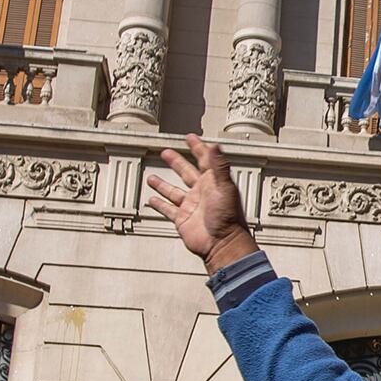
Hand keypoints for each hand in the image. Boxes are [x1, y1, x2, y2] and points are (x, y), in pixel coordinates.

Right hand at [146, 136, 257, 271]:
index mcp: (212, 182)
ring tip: (151, 178)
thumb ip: (219, 166)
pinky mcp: (182, 219)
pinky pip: (168, 210)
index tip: (189, 137)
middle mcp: (201, 192)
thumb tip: (215, 145)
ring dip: (163, 184)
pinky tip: (152, 199)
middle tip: (165, 152)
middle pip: (185, 172)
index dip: (197, 147)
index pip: (204, 159)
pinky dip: (160, 204)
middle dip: (176, 162)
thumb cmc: (228, 217)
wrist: (222, 244)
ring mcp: (191, 206)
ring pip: (173, 191)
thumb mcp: (224, 187)